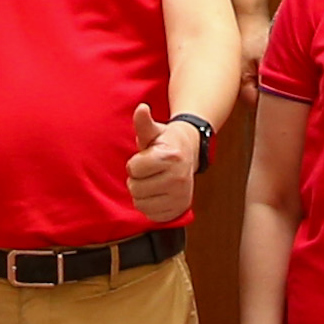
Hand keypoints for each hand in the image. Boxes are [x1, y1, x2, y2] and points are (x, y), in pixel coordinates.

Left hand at [124, 104, 204, 225]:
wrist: (190, 153)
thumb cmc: (166, 142)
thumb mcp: (154, 131)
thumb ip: (143, 123)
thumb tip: (141, 108)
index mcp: (171, 157)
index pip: (133, 169)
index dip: (134, 163)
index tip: (146, 159)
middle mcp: (179, 178)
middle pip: (135, 188)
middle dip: (137, 179)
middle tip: (149, 171)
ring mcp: (181, 196)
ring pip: (140, 203)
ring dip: (141, 193)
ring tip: (153, 182)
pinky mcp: (179, 210)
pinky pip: (151, 215)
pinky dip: (150, 206)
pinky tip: (158, 194)